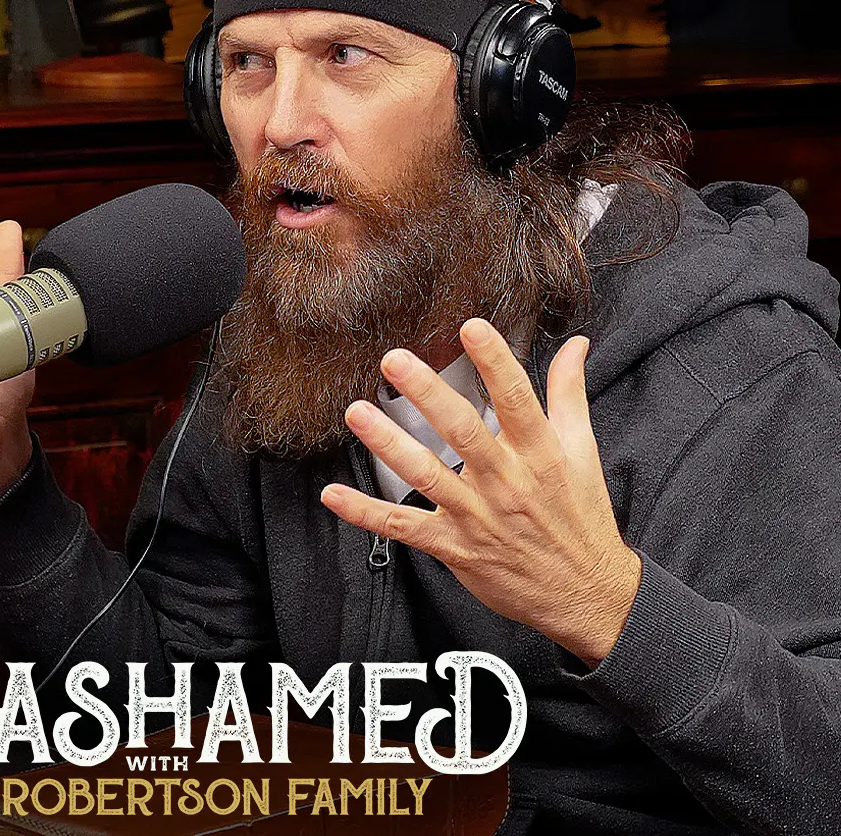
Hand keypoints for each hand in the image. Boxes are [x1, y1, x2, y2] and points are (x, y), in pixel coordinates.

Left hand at [320, 318, 641, 666]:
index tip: (471, 327)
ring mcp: (477, 516)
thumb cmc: (581, 515)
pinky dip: (365, 513)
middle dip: (428, 394)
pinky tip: (334, 494)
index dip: (495, 362)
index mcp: (539, 453)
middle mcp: (506, 481)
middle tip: (395, 360)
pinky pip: (403, 528)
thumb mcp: (582, 450)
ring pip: (427, 475)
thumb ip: (569, 392)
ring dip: (389, 444)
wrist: (587, 594)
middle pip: (462, 431)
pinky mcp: (455, 547)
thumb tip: (575, 342)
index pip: (516, 400)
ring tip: (357, 413)